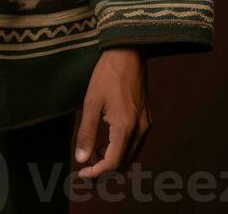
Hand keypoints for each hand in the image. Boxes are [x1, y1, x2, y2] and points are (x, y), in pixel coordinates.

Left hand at [74, 46, 151, 178]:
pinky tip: (107, 143)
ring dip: (114, 161)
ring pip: (131, 155)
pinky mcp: (147, 119)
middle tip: (86, 169)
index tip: (82, 174)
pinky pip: (136, 144)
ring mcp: (146, 125)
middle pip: (124, 164)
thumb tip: (81, 159)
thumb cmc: (107, 75)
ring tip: (94, 155)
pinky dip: (122, 150)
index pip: (113, 163)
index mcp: (125, 127)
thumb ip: (86, 133)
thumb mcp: (91, 102)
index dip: (97, 173)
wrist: (128, 53)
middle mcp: (140, 130)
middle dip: (105, 171)